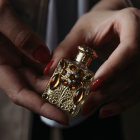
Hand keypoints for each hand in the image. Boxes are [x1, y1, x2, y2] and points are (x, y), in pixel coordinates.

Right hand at [0, 0, 67, 124]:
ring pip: (39, 76)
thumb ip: (20, 36)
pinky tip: (65, 69)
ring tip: (75, 86)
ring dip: (57, 82)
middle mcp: (9, 65)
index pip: (22, 94)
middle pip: (34, 88)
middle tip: (75, 99)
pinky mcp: (25, 51)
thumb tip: (43, 56)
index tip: (62, 117)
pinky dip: (53, 68)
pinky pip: (41, 64)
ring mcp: (18, 58)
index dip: (42, 107)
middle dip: (55, 95)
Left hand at [50, 7, 139, 117]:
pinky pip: (135, 90)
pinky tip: (104, 110)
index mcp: (130, 23)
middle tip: (85, 104)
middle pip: (131, 72)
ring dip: (111, 100)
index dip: (113, 68)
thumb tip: (49, 70)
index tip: (94, 85)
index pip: (129, 48)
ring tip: (89, 108)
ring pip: (133, 85)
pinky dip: (120, 103)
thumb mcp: (80, 32)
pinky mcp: (139, 70)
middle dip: (106, 92)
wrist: (109, 24)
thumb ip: (65, 50)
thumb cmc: (96, 24)